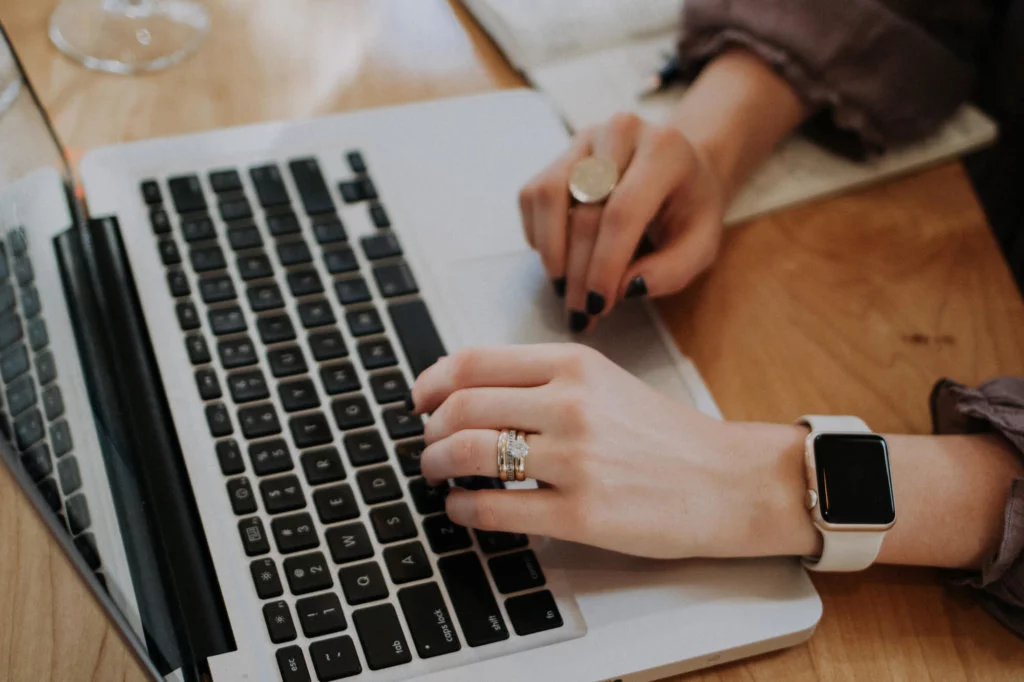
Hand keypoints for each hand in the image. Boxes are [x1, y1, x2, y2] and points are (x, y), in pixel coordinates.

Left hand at [410, 344, 816, 559]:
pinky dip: (462, 510)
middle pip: (461, 407)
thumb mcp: (605, 383)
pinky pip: (494, 509)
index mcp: (574, 365)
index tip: (419, 399)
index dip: (431, 381)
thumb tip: (469, 393)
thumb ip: (543, 381)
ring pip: (469, 454)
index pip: (474, 361)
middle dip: (429, 430)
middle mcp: (571, 404)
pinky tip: (461, 510)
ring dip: (436, 466)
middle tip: (427, 445)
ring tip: (437, 475)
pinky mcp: (582, 514)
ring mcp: (575, 460)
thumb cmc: (665, 435)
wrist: (728, 481)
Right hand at [518, 113, 726, 331]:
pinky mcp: (560, 153)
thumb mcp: (700, 245)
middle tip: (580, 312)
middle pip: (584, 211)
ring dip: (551, 252)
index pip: (622, 212)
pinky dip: (539, 234)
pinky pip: (533, 196)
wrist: (680, 168)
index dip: (604, 264)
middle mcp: (621, 133)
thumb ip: (671, 271)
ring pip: (548, 196)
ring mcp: (585, 139)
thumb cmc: (690, 209)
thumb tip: (624, 288)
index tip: (598, 305)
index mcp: (664, 151)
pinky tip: (560, 257)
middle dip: (578, 272)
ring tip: (564, 287)